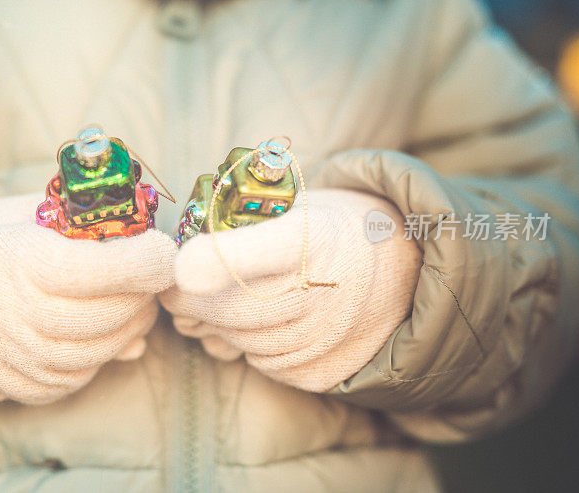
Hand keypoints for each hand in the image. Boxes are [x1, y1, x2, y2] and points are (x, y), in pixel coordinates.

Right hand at [0, 194, 175, 403]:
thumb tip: (144, 246)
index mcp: (18, 262)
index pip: (95, 270)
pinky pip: (84, 374)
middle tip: (148, 272)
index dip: (141, 262)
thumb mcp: (31, 211)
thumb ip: (89, 223)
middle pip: (110, 315)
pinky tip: (97, 325)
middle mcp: (16, 316)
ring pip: (105, 350)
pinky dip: (103, 350)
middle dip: (143, 293)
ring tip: (127, 297)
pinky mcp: (25, 387)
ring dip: (132, 323)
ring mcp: (18, 359)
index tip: (163, 250)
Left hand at [159, 189, 420, 392]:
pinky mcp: (321, 372)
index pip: (263, 251)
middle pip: (231, 307)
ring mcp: (327, 338)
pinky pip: (260, 362)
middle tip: (177, 287)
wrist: (402, 269)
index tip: (182, 266)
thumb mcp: (296, 206)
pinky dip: (244, 345)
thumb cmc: (328, 230)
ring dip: (214, 323)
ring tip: (221, 300)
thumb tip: (181, 270)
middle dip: (190, 299)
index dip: (218, 260)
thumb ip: (241, 230)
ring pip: (238, 339)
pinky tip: (256, 323)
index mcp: (317, 237)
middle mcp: (328, 292)